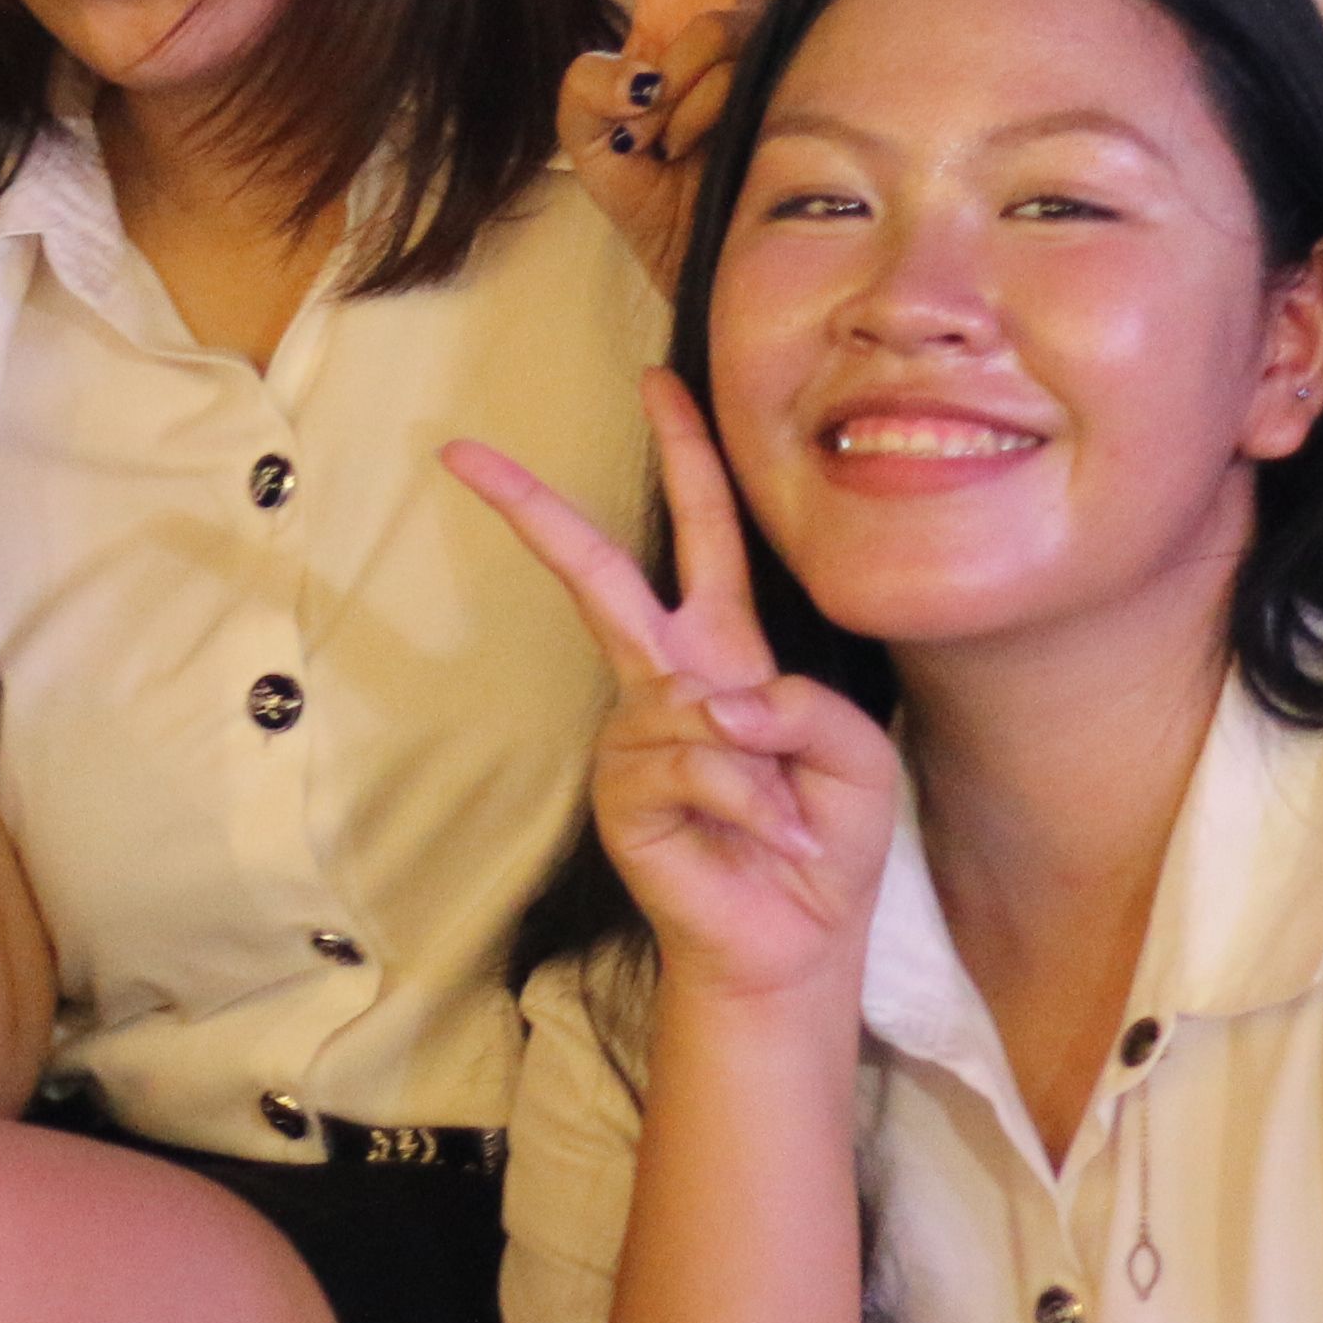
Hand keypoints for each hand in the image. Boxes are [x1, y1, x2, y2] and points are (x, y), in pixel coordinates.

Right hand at [447, 372, 900, 1013]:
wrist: (794, 941)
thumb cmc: (825, 836)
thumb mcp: (855, 752)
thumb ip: (805, 705)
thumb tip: (719, 704)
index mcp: (727, 650)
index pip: (704, 533)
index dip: (686, 454)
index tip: (657, 380)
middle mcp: (669, 681)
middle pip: (599, 574)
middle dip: (535, 509)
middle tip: (467, 453)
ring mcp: (636, 736)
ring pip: (697, 706)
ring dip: (767, 769)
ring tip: (791, 822)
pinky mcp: (621, 794)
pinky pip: (696, 765)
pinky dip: (751, 801)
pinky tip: (769, 839)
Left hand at [561, 0, 828, 277]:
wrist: (704, 267)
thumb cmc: (655, 201)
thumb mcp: (586, 140)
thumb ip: (582, 88)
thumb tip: (632, 64)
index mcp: (668, 7)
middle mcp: (725, 10)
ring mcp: (766, 43)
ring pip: (715, 22)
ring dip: (673, 93)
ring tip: (661, 153)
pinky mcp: (788, 82)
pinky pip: (721, 75)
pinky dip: (688, 115)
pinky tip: (684, 154)